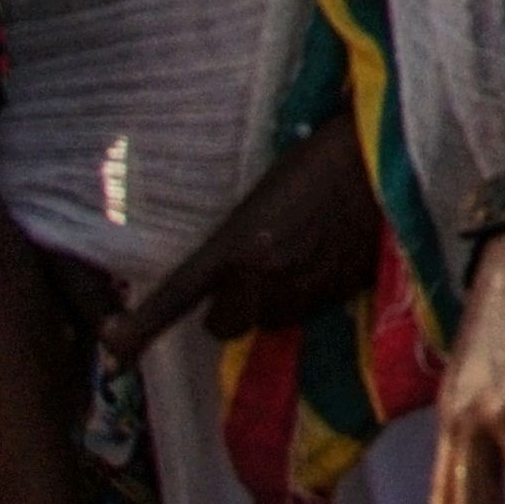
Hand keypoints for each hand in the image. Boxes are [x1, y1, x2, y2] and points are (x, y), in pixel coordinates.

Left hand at [97, 116, 379, 362]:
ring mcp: (304, 294)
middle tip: (244, 276)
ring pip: (266, 323)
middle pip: (221, 326)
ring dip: (268, 304)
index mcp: (237, 247)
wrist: (391, 159)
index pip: (177, 296)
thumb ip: (239, 238)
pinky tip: (321, 259)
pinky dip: (306, 296)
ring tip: (291, 260)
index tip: (113, 346)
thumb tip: (228, 267)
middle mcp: (264, 280)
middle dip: (228, 308)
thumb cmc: (320, 157)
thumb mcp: (264, 192)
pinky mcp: (340, 297)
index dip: (139, 328)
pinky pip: (306, 313)